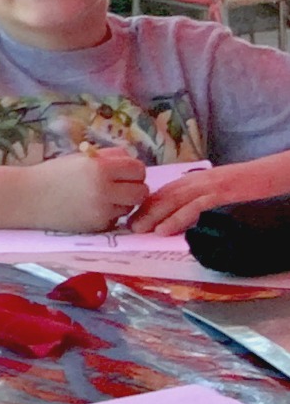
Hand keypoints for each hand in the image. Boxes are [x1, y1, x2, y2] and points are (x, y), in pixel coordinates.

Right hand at [30, 148, 147, 231]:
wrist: (26, 198)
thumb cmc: (52, 174)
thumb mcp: (79, 158)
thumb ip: (108, 157)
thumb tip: (131, 162)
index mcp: (100, 167)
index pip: (138, 169)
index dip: (133, 171)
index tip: (123, 173)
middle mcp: (104, 189)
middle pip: (141, 191)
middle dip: (133, 188)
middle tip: (119, 188)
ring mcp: (101, 210)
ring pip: (130, 207)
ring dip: (122, 203)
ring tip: (102, 199)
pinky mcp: (96, 226)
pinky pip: (115, 220)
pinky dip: (109, 215)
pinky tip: (92, 209)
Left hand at [130, 161, 280, 234]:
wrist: (273, 173)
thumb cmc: (247, 185)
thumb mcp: (217, 190)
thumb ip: (198, 198)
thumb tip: (180, 215)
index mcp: (195, 179)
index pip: (164, 191)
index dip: (146, 205)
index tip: (132, 218)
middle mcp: (197, 179)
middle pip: (164, 195)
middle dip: (144, 211)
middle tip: (129, 227)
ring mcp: (209, 185)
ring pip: (174, 200)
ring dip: (154, 216)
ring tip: (139, 230)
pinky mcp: (221, 193)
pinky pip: (194, 207)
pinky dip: (177, 219)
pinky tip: (164, 230)